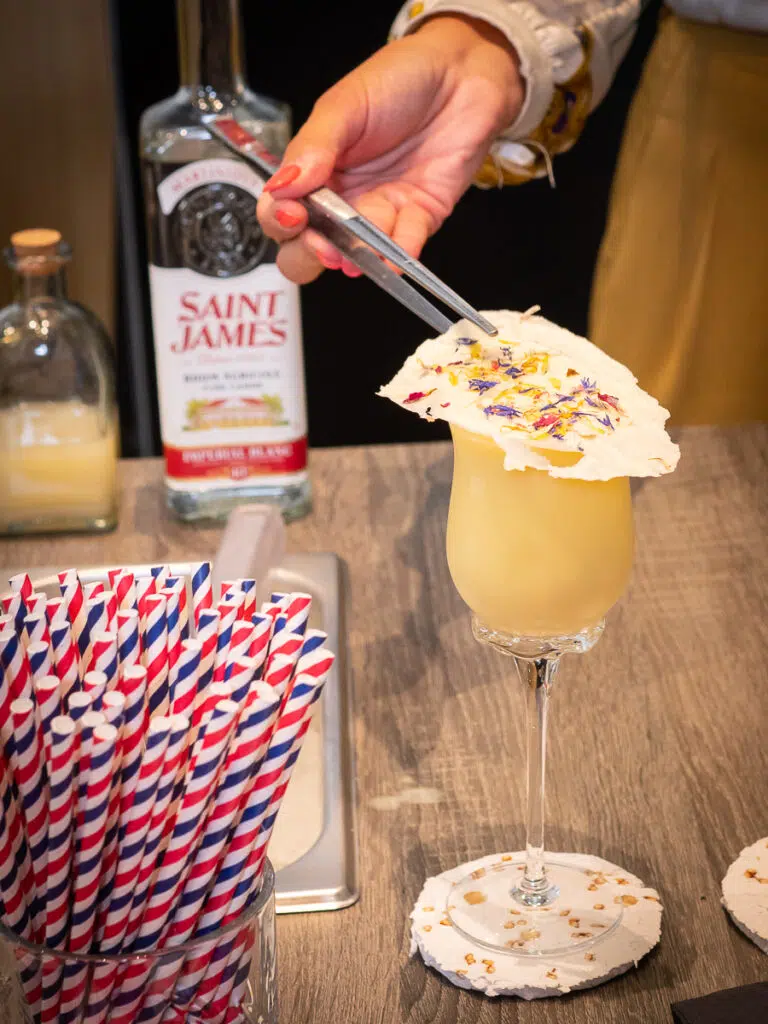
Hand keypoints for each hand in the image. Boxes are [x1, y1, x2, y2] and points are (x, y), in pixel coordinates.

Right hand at [256, 14, 523, 282]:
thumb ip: (312, 147)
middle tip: (323, 245)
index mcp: (313, 171)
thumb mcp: (344, 105)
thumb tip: (281, 186)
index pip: (280, 212)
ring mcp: (380, 212)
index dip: (280, 222)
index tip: (293, 215)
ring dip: (358, 255)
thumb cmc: (399, 78)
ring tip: (362, 250)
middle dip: (311, 255)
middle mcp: (342, 199)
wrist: (461, 72)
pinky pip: (405, 247)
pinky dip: (399, 256)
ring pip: (358, 254)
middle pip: (309, 249)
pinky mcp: (419, 217)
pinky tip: (394, 257)